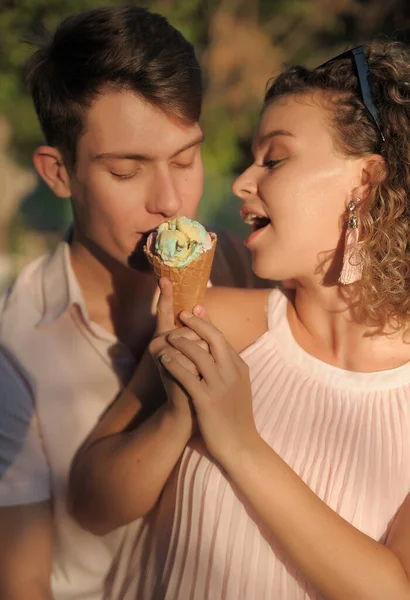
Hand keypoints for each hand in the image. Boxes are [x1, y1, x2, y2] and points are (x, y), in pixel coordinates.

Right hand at [149, 278, 207, 421]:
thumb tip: (201, 304)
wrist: (190, 412)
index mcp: (165, 338)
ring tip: (200, 376)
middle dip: (203, 344)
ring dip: (204, 358)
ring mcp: (160, 353)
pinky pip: (193, 355)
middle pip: (190, 328)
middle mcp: (157, 343)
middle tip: (201, 366)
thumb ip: (199, 330)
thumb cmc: (197, 382)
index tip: (163, 277)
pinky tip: (200, 382)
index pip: (164, 312)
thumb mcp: (198, 353)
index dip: (164, 295)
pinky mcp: (167, 365)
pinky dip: (201, 368)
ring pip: (193, 341)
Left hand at [159, 309, 259, 465]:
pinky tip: (163, 359)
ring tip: (168, 336)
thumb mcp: (237, 387)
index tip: (195, 309)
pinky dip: (174, 364)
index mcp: (239, 368)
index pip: (222, 338)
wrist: (241, 446)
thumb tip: (216, 350)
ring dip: (182, 342)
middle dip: (196, 323)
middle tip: (182, 313)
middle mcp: (232, 373)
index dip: (206, 322)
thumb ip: (228, 368)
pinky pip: (188, 376)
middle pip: (214, 338)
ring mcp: (220, 386)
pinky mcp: (207, 401)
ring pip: (199, 354)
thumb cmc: (234, 417)